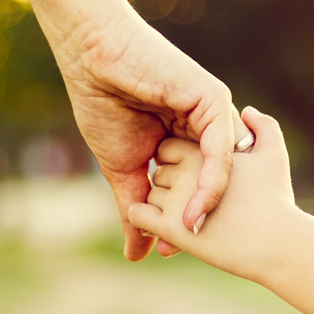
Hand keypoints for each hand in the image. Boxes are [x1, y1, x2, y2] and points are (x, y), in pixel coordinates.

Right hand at [51, 7, 249, 260]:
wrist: (89, 58)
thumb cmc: (102, 105)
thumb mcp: (122, 171)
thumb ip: (136, 211)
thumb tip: (136, 255)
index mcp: (189, 139)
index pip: (199, 187)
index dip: (188, 217)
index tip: (172, 250)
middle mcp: (207, 126)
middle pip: (217, 180)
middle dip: (203, 216)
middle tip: (185, 250)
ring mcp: (214, 112)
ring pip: (223, 169)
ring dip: (210, 204)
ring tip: (193, 235)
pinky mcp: (214, 100)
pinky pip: (221, 149)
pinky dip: (212, 182)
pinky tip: (197, 209)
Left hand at [129, 107, 297, 280]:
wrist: (278, 244)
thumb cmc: (276, 201)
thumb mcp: (274, 155)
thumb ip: (264, 126)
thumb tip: (247, 111)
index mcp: (205, 148)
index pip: (171, 149)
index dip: (182, 164)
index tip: (196, 179)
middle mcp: (186, 169)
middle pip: (160, 172)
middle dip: (169, 184)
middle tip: (191, 202)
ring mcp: (176, 198)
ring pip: (150, 196)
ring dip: (159, 208)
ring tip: (185, 221)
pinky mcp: (170, 227)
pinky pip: (137, 215)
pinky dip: (143, 222)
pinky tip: (159, 230)